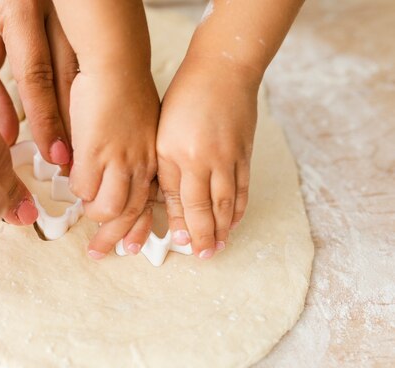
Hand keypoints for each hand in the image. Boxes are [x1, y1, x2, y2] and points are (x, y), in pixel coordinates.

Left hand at [0, 0, 75, 165]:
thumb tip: (7, 137)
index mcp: (21, 7)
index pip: (37, 74)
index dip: (46, 119)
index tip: (53, 153)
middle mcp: (56, 4)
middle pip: (71, 73)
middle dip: (72, 121)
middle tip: (73, 160)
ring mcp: (71, 7)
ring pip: (86, 66)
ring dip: (84, 109)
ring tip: (82, 146)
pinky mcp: (77, 13)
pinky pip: (86, 56)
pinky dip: (86, 89)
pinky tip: (86, 115)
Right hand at [68, 69, 158, 258]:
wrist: (116, 64)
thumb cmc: (124, 91)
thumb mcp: (137, 130)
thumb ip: (128, 157)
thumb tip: (109, 179)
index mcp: (154, 160)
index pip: (150, 204)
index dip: (140, 229)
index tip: (132, 248)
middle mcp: (141, 166)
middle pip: (130, 214)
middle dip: (114, 239)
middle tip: (99, 253)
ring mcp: (119, 161)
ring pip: (108, 208)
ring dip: (94, 214)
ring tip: (85, 213)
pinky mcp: (95, 152)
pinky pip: (83, 188)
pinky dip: (77, 190)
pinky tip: (74, 182)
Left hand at [157, 55, 258, 258]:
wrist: (223, 70)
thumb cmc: (185, 98)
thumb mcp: (163, 133)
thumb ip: (166, 169)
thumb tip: (165, 201)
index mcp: (180, 156)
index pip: (182, 202)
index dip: (183, 226)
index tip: (182, 245)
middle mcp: (207, 161)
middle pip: (207, 208)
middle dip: (206, 235)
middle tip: (204, 256)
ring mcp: (230, 158)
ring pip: (228, 202)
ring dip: (224, 227)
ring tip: (220, 246)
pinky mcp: (245, 153)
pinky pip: (243, 188)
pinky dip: (239, 208)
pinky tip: (235, 220)